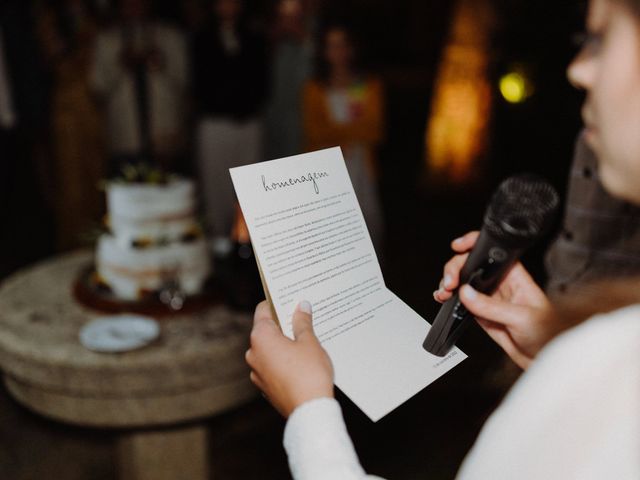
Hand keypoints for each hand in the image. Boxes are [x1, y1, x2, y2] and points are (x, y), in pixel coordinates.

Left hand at [245, 301, 333, 416]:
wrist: (309, 411)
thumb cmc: (309, 374)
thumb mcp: (309, 342)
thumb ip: (302, 322)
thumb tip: (301, 307)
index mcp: (261, 338)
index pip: (263, 311)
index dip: (277, 303)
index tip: (289, 300)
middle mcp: (253, 354)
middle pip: (266, 331)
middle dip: (283, 325)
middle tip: (303, 320)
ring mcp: (257, 373)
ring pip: (269, 350)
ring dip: (283, 345)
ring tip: (305, 343)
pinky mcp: (265, 387)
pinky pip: (272, 367)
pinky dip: (283, 362)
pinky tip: (301, 363)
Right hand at [433, 231, 558, 368]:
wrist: (543, 358)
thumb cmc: (546, 333)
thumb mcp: (521, 317)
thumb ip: (492, 307)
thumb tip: (467, 294)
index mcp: (514, 276)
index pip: (492, 253)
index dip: (474, 245)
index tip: (460, 246)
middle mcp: (500, 285)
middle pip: (472, 266)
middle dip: (456, 268)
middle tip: (449, 281)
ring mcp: (489, 299)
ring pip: (464, 283)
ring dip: (449, 284)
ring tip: (444, 291)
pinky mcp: (481, 315)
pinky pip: (462, 303)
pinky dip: (450, 299)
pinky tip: (444, 299)